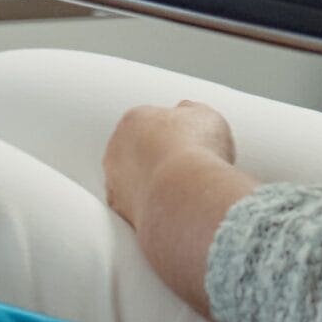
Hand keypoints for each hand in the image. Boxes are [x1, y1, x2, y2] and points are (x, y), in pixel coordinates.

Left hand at [103, 100, 236, 226]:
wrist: (187, 193)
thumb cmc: (197, 150)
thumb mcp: (206, 117)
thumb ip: (192, 111)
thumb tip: (186, 111)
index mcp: (134, 120)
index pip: (148, 122)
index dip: (171, 133)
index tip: (188, 143)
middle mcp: (116, 149)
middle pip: (135, 149)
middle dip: (155, 156)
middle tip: (184, 167)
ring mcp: (115, 181)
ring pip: (131, 178)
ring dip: (150, 182)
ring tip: (180, 190)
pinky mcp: (121, 211)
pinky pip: (135, 205)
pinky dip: (149, 206)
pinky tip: (169, 208)